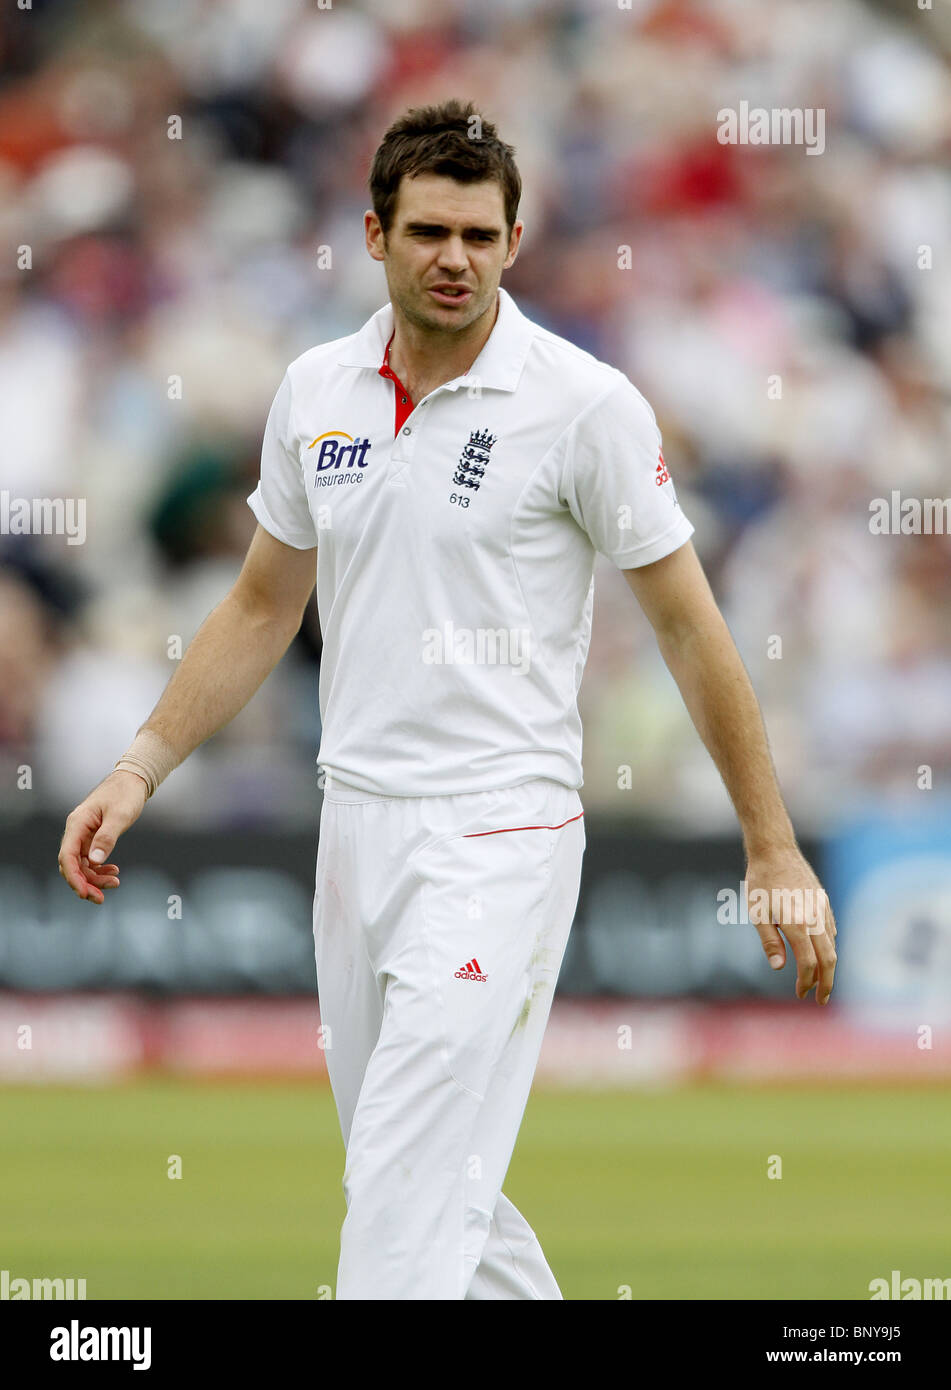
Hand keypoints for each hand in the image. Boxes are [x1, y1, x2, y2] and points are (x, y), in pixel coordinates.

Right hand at [57, 770, 148, 903]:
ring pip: (82, 864)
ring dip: (94, 878)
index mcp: (77, 824)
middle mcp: (76, 830)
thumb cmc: (126, 794)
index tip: (85, 894)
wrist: (133, 779)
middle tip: (101, 898)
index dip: (73, 878)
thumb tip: (94, 861)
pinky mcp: (92, 837)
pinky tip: (114, 871)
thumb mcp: (119, 816)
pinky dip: (100, 868)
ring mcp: (83, 834)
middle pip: (72, 865)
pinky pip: (90, 859)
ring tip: (115, 882)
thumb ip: (107, 838)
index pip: (67, 857)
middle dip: (85, 884)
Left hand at [745, 847, 836, 1003]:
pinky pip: (831, 930)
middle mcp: (814, 918)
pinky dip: (829, 947)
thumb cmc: (760, 882)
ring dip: (828, 966)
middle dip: (827, 983)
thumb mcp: (757, 913)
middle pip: (829, 959)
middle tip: (821, 1000)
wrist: (775, 850)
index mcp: (797, 923)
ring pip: (832, 945)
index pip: (809, 963)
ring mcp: (822, 909)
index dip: (806, 982)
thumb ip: (769, 941)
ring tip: (819, 980)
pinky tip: (820, 953)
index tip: (800, 993)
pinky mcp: (824, 902)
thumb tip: (779, 967)